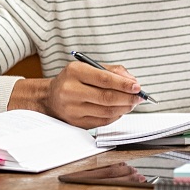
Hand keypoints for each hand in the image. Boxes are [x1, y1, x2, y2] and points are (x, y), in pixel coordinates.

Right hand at [9, 60, 143, 127]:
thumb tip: (132, 81)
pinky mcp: (76, 122)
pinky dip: (116, 116)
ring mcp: (72, 109)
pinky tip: (121, 109)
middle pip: (106, 97)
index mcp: (74, 72)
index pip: (104, 79)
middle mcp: (70, 91)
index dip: (123, 84)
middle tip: (139, 97)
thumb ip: (113, 71)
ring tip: (133, 103)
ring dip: (125, 108)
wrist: (50, 97)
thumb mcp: (89, 67)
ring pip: (106, 111)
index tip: (137, 86)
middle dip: (128, 98)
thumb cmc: (74, 79)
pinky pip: (102, 121)